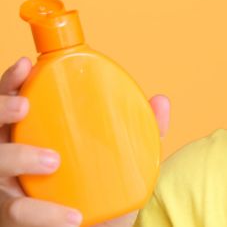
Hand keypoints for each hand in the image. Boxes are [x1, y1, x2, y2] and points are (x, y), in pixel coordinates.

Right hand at [0, 56, 169, 226]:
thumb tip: (161, 101)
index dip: (11, 84)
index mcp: (32, 137)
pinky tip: (71, 217)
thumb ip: (141, 134)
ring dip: (17, 157)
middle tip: (25, 106)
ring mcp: (7, 190)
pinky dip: (44, 213)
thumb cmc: (100, 195)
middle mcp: (10, 161)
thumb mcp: (124, 163)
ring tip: (52, 160)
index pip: (12, 105)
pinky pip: (17, 213)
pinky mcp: (14, 220)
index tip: (26, 65)